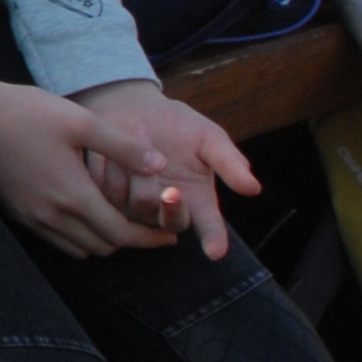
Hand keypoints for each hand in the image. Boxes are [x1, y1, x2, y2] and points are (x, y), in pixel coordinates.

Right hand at [0, 68, 176, 258]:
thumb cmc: (25, 112)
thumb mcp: (81, 121)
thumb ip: (123, 147)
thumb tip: (160, 167)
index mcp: (73, 196)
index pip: (122, 235)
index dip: (152, 239)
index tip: (172, 235)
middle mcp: (52, 216)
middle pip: (103, 248)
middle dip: (131, 240)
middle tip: (149, 225)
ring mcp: (32, 218)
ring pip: (80, 249)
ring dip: (103, 240)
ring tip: (117, 219)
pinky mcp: (17, 213)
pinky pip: (57, 240)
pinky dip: (78, 236)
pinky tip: (82, 211)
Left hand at [71, 78, 258, 258]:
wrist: (134, 109)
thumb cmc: (179, 126)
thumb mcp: (208, 138)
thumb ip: (229, 162)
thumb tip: (254, 188)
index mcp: (199, 202)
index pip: (210, 228)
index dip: (214, 240)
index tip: (215, 252)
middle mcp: (168, 210)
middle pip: (170, 220)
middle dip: (170, 204)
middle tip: (171, 184)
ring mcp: (136, 207)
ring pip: (136, 204)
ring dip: (137, 168)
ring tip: (142, 130)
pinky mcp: (107, 198)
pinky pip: (107, 191)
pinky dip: (112, 165)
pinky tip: (116, 145)